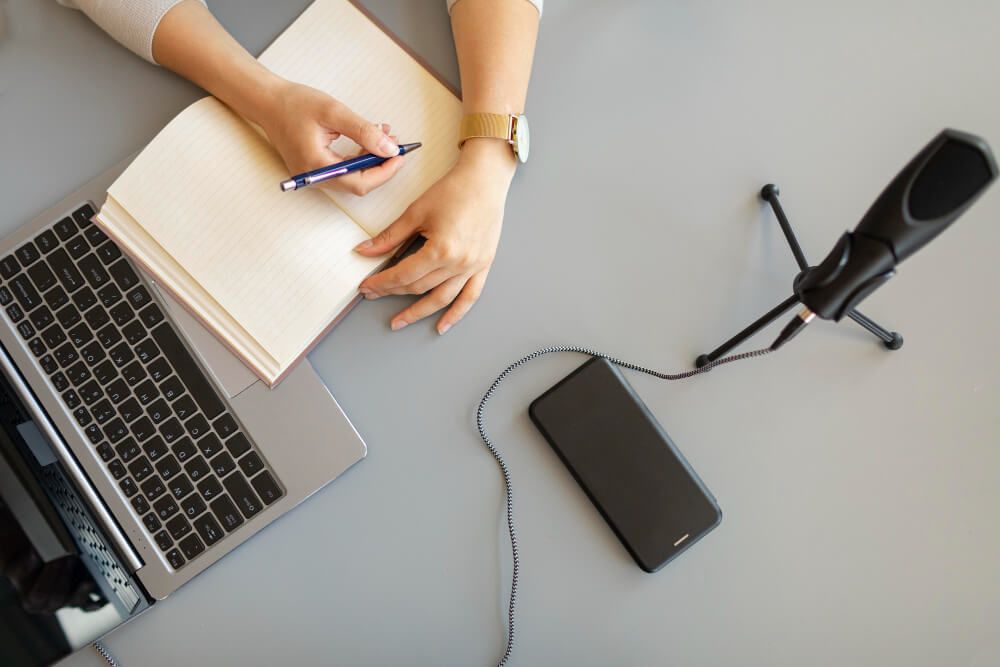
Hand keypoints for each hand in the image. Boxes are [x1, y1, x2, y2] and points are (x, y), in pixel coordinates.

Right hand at [256, 79, 404, 195]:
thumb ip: (363, 131)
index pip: (359, 182)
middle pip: (358, 183)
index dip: (384, 172)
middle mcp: (314, 177)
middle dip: (381, 165)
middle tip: (396, 144)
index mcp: (317, 165)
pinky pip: (343, 170)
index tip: (400, 156)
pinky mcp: (315, 168)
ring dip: (372, 159)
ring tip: (385, 135)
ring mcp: (314, 175)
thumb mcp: (334, 112)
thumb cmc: (295, 103)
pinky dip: (359, 157)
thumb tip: (389, 149)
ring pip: (352, 177)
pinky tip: (369, 138)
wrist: (268, 102)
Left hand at [354, 140, 515, 333]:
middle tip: (374, 295)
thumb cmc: (454, 190)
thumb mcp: (416, 212)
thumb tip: (365, 251)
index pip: (403, 275)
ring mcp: (473, 267)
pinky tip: (442, 325)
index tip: (367, 286)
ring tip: (400, 321)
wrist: (485, 179)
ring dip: (418, 312)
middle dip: (392, 293)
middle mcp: (458, 263)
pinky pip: (469, 297)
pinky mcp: (483, 266)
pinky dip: (456, 314)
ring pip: (441, 298)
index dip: (382, 283)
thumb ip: (390, 236)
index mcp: (441, 249)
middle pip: (419, 287)